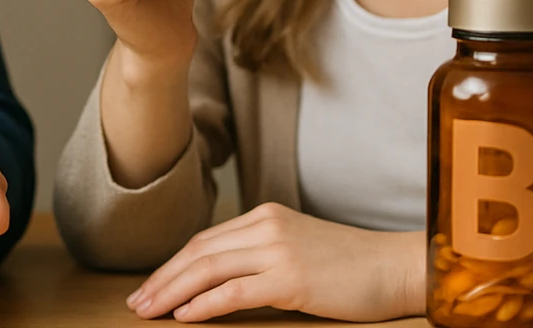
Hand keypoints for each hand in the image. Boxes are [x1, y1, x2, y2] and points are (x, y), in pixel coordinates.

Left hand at [125, 203, 424, 322]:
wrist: (396, 266)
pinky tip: (184, 317)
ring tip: (148, 311)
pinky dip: (204, 304)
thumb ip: (263, 252)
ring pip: (208, 269)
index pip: (205, 240)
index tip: (150, 286)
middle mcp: (266, 226)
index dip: (173, 264)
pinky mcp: (290, 278)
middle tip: (136, 303)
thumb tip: (222, 277)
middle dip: (162, 278)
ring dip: (171, 292)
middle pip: (198, 252)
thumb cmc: (352, 265)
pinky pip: (234, 292)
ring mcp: (278, 250)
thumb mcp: (300, 247)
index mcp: (266, 215)